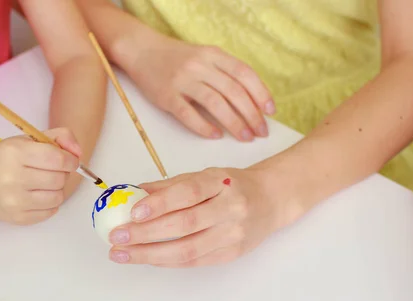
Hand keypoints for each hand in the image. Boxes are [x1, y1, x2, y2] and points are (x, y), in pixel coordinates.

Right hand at [0, 128, 80, 224]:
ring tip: (44, 183)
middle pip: (59, 179)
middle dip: (62, 174)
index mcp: (14, 153)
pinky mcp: (16, 217)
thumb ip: (61, 137)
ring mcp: (13, 201)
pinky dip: (50, 203)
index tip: (69, 160)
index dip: (70, 160)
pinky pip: (50, 212)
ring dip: (56, 189)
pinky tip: (38, 194)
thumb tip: (78, 153)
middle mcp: (11, 178)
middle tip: (51, 170)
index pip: (57, 159)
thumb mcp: (30, 138)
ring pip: (57, 197)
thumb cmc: (7, 157)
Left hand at [106, 167, 294, 266]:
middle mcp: (230, 208)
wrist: (271, 200)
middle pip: (185, 225)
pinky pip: (194, 261)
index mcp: (221, 182)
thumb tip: (130, 194)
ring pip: (188, 250)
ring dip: (150, 254)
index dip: (160, 204)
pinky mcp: (232, 254)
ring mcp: (233, 234)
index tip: (132, 212)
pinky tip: (146, 258)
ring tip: (122, 253)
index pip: (188, 193)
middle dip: (146, 233)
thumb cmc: (231, 186)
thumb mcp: (203, 176)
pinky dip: (166, 261)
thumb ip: (169, 186)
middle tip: (117, 237)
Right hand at [127, 35, 274, 140]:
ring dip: (233, 122)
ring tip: (244, 137)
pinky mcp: (166, 96)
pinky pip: (187, 114)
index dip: (260, 93)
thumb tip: (251, 101)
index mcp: (213, 55)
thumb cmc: (177, 59)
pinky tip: (215, 135)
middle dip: (251, 114)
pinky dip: (203, 126)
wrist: (142, 51)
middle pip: (233, 91)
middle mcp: (200, 65)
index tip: (270, 112)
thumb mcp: (204, 57)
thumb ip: (224, 73)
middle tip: (261, 132)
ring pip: (215, 103)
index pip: (244, 74)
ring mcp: (182, 80)